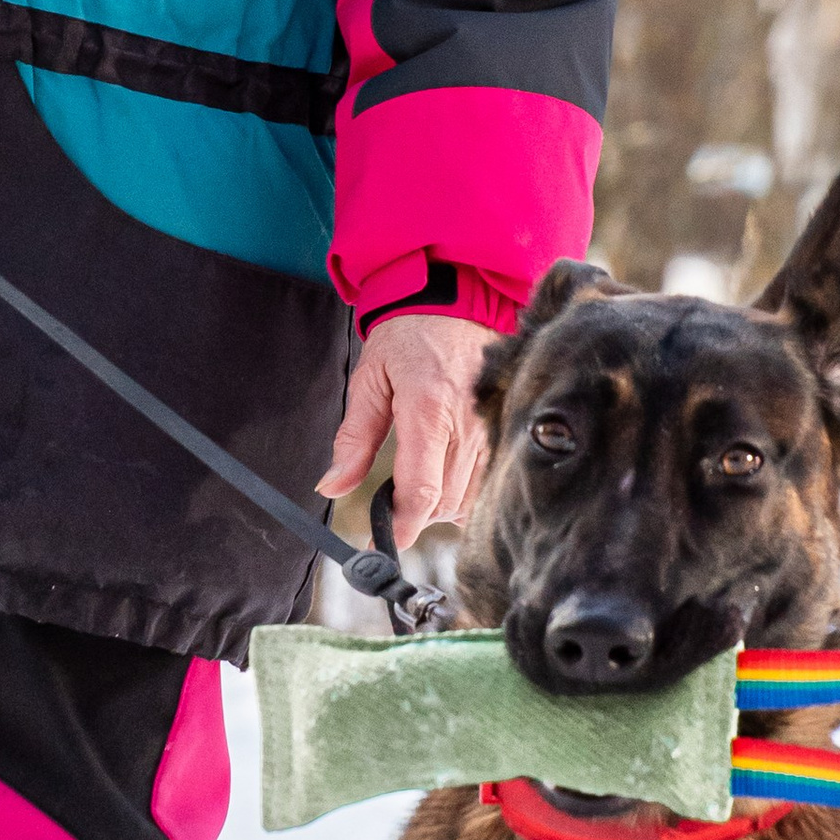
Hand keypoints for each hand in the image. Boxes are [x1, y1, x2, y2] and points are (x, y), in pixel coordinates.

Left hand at [319, 313, 489, 543]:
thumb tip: (332, 485)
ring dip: (440, 506)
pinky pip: (490, 482)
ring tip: (419, 485)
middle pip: (444, 503)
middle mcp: (467, 425)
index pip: (421, 492)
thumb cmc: (408, 336)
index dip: (402, 526)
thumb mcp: (369, 380)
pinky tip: (447, 477)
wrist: (457, 298)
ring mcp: (493, 428)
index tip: (380, 542)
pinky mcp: (507, 428)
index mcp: (429, 411)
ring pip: (469, 499)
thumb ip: (353, 438)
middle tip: (391, 502)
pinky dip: (466, 492)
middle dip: (414, 515)